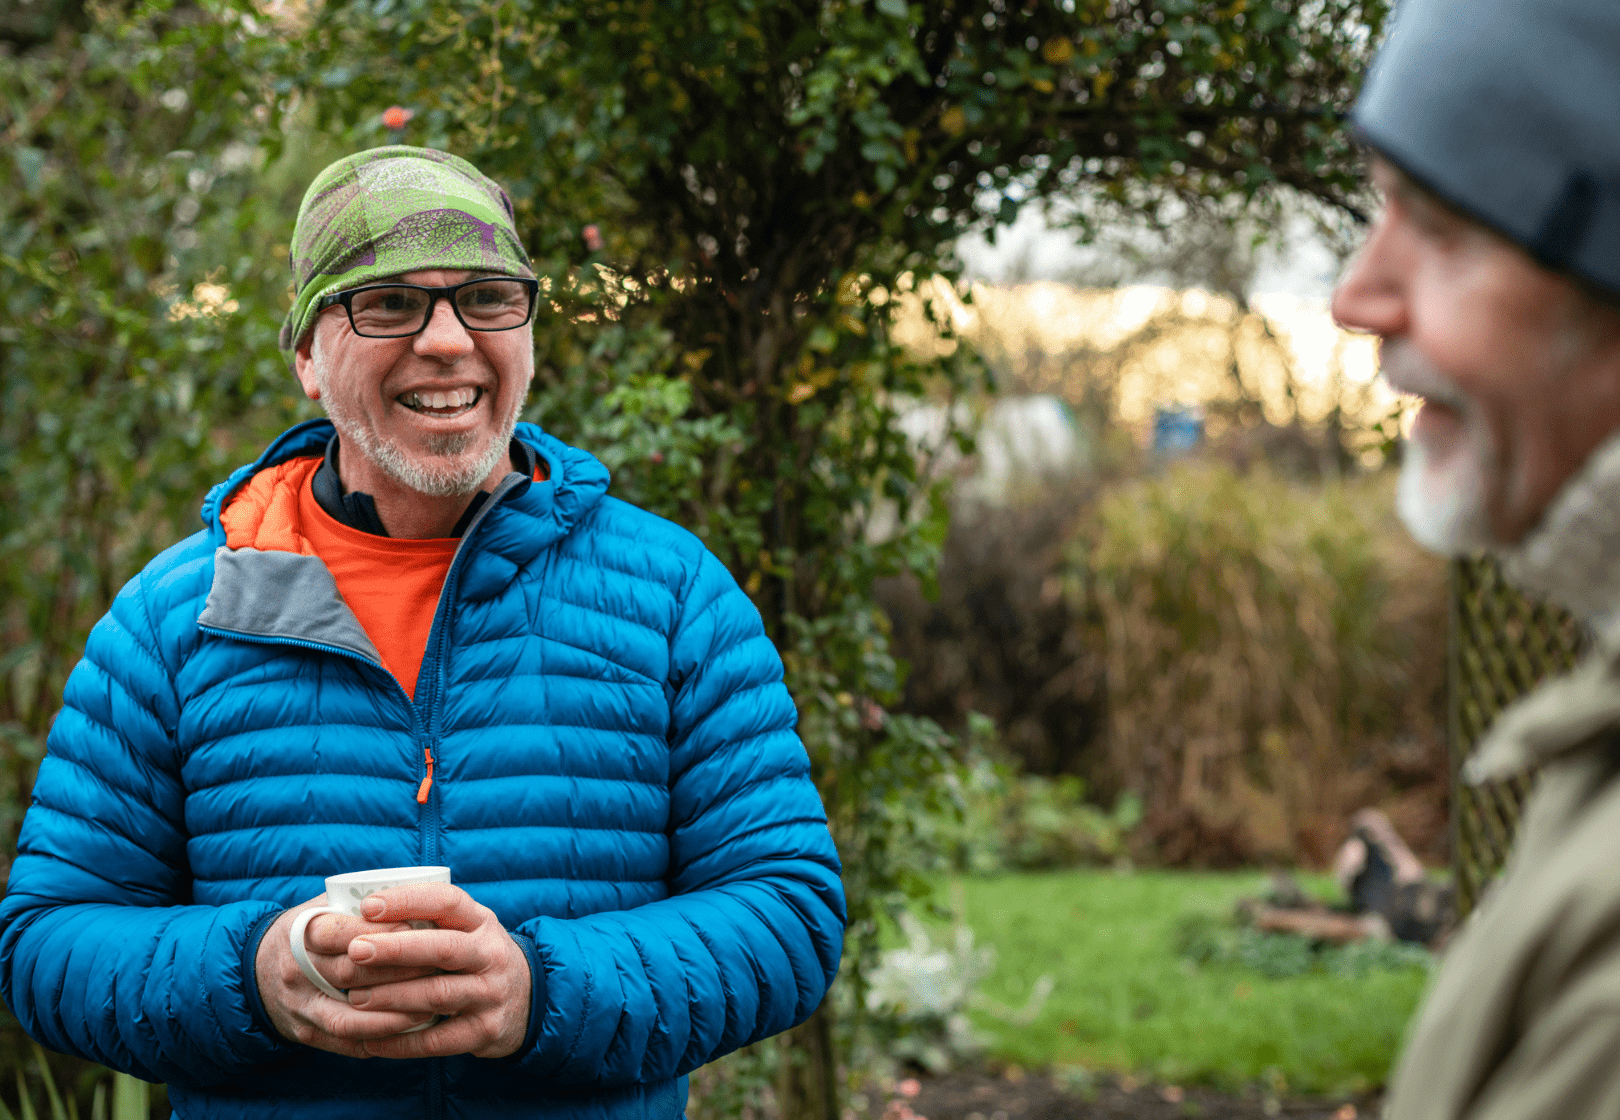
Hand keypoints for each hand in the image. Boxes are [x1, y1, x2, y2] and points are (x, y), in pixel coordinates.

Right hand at [256, 894, 440, 1056]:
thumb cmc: (310, 931)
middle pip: (349, 973)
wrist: (257, 971)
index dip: (377, 930)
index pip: (337, 932)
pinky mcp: (306, 1033)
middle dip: (396, 970)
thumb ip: (359, 901)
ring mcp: (300, 1007)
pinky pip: (346, 1043)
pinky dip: (381, 1038)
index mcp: (300, 933)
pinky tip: (410, 1029)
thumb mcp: (323, 905)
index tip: (414, 926)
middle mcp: (296, 972)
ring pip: (348, 1017)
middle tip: (437, 966)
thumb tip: (415, 891)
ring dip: (391, 1014)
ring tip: (429, 1006)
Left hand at [343, 882, 531, 1059]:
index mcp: (481, 921)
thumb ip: (429, 919)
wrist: (529, 999)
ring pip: (437, 994)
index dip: (407, 901)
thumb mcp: (468, 928)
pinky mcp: (484, 1031)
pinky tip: (371, 1040)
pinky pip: (438, 1040)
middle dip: (395, 949)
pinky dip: (402, 1043)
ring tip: (356, 997)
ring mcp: (490, 994)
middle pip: (443, 948)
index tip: (367, 906)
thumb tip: (360, 910)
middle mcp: (490, 954)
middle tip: (355, 950)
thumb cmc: (476, 956)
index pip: (447, 901)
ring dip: (393, 996)